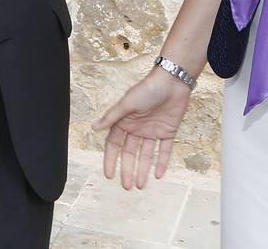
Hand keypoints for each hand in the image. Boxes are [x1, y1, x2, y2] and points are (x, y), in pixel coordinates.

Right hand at [92, 70, 192, 189]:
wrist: (173, 81)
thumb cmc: (147, 89)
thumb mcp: (127, 104)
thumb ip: (112, 117)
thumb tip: (94, 127)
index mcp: (125, 121)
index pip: (114, 144)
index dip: (110, 159)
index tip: (109, 174)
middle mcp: (137, 128)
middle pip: (130, 153)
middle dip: (127, 170)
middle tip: (127, 186)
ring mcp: (152, 131)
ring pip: (146, 155)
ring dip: (143, 170)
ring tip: (140, 185)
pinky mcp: (168, 131)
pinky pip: (164, 150)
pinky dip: (162, 162)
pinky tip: (158, 174)